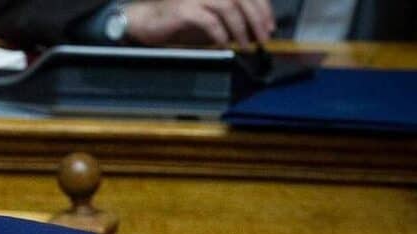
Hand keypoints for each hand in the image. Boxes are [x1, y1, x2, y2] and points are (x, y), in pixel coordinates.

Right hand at [126, 0, 273, 46]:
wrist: (147, 19)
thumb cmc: (178, 17)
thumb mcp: (209, 12)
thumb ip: (230, 14)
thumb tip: (255, 26)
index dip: (263, 7)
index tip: (269, 25)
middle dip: (257, 18)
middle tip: (264, 37)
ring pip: (229, 7)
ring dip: (241, 27)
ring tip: (246, 44)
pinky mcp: (184, 9)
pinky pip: (210, 20)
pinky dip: (221, 34)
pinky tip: (225, 44)